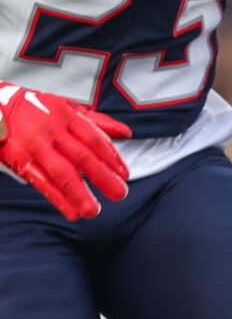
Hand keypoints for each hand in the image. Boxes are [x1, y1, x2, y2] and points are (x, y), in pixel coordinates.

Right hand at [0, 82, 130, 219]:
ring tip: (94, 211)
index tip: (124, 175)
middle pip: (82, 156)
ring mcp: (34, 145)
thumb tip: (126, 133)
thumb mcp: (66, 107)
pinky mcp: (18, 158)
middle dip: (103, 177)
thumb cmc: (35, 107)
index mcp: (66, 116)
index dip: (111, 158)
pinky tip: (71, 212)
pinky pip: (40, 180)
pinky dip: (56, 198)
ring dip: (79, 194)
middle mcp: (52, 130)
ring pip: (61, 172)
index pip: (94, 139)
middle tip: (119, 194)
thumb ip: (96, 121)